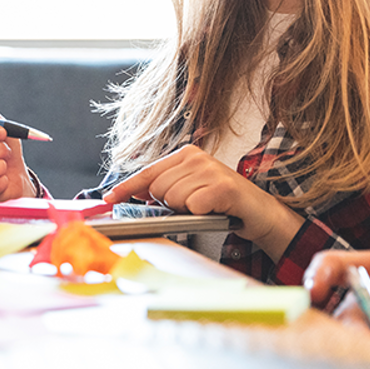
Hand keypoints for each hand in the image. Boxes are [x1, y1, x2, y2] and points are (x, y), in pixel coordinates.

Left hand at [102, 144, 302, 260]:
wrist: (259, 212)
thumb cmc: (222, 202)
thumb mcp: (191, 189)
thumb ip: (166, 188)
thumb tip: (137, 197)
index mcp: (185, 154)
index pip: (148, 172)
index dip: (126, 187)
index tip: (110, 198)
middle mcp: (196, 157)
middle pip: (158, 189)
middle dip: (169, 204)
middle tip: (193, 205)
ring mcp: (210, 170)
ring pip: (173, 199)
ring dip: (187, 210)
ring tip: (205, 207)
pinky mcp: (222, 187)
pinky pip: (193, 206)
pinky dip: (201, 214)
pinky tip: (214, 210)